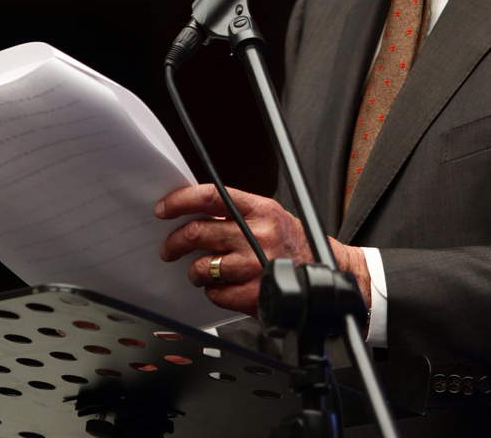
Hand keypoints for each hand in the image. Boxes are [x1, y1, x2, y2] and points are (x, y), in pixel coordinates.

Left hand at [155, 183, 370, 316]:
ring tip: (201, 271)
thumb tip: (194, 210)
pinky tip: (225, 287)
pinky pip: (215, 293)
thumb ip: (237, 212)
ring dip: (195, 271)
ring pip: (202, 267)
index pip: (211, 196)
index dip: (181, 201)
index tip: (163, 209)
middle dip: (175, 242)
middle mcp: (258, 233)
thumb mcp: (270, 216)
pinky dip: (213, 292)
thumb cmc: (293, 243)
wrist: (327, 273)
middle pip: (199, 232)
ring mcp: (256, 265)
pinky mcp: (256, 294)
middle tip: (168, 248)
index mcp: (260, 208)